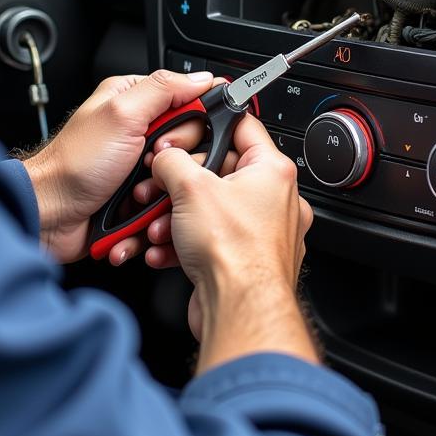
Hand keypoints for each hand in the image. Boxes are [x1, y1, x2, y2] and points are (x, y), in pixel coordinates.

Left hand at [23, 69, 233, 263]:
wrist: (51, 213)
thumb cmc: (73, 164)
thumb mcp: (121, 115)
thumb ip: (163, 90)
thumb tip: (202, 78)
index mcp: (135, 100)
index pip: (190, 102)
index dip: (189, 125)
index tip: (169, 140)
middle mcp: (140, 129)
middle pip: (191, 144)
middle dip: (173, 162)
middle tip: (148, 164)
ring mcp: (141, 163)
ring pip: (182, 177)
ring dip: (163, 191)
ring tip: (137, 194)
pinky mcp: (141, 194)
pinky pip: (167, 202)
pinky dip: (155, 211)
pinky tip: (135, 211)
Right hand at [149, 114, 316, 368]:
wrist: (239, 311)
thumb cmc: (235, 254)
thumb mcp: (190, 188)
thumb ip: (172, 160)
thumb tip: (166, 157)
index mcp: (273, 171)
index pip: (243, 127)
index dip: (210, 123)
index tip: (190, 125)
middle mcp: (276, 200)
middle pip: (221, 172)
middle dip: (182, 183)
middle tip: (161, 184)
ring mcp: (263, 233)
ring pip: (212, 210)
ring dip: (177, 216)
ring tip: (160, 224)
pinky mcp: (248, 261)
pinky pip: (212, 240)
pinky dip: (185, 242)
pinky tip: (164, 250)